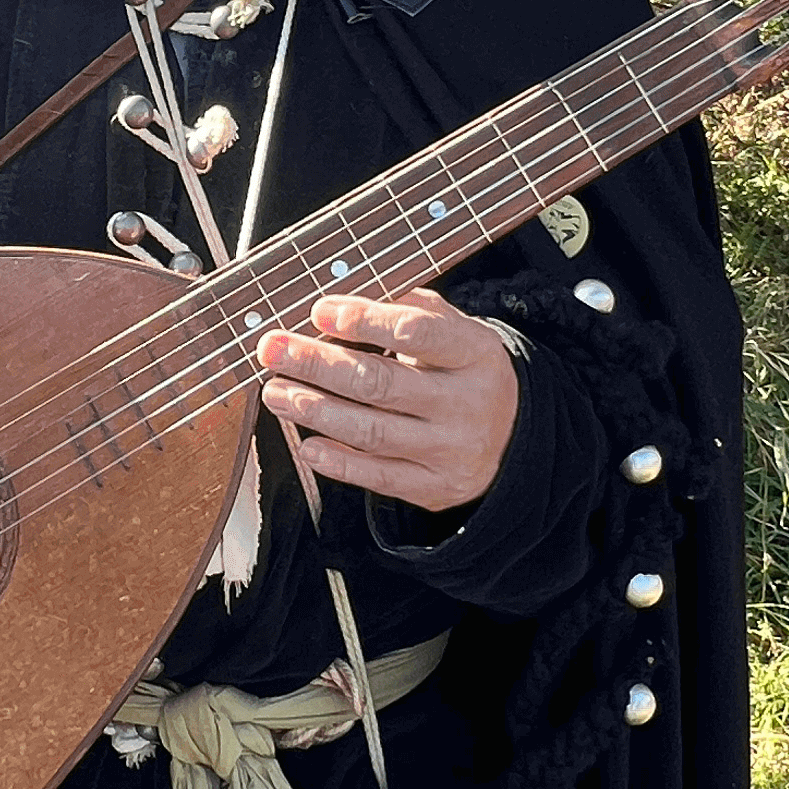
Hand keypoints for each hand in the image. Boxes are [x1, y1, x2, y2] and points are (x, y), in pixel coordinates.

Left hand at [258, 292, 519, 517]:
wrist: (515, 436)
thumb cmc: (464, 371)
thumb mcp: (454, 330)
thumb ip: (406, 309)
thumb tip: (337, 300)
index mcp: (474, 352)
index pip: (420, 333)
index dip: (367, 321)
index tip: (319, 311)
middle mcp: (466, 403)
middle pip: (382, 384)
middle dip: (319, 365)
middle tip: (272, 349)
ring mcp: (452, 450)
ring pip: (373, 432)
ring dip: (316, 411)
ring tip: (276, 392)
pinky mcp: (436, 487)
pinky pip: (379, 477)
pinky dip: (338, 462)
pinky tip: (305, 445)